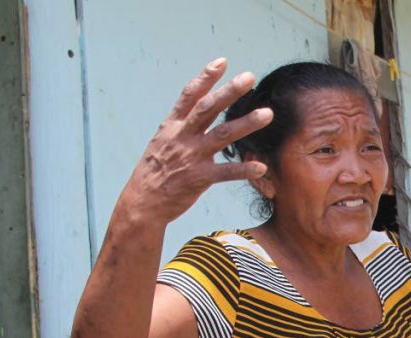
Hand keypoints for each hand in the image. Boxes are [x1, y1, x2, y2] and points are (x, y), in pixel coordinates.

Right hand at [115, 57, 272, 226]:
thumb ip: (182, 126)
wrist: (142, 202)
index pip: (190, 96)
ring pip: (223, 135)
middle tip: (249, 77)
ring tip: (267, 114)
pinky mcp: (198, 178)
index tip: (223, 62)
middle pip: (208, 108)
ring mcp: (190, 156)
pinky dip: (244, 170)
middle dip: (229, 91)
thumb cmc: (155, 171)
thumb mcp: (163, 142)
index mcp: (172, 126)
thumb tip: (197, 110)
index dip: (205, 78)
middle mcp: (182, 137)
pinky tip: (261, 167)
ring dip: (246, 123)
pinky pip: (225, 172)